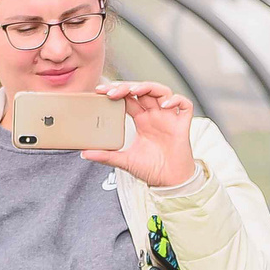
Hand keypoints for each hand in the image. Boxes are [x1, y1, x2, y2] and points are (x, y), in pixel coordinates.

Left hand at [82, 81, 197, 189]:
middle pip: (143, 91)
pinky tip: (164, 105)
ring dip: (148, 87)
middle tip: (112, 91)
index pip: (129, 98)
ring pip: (162, 92)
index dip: (117, 91)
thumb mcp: (124, 161)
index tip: (101, 92)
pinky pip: (185, 105)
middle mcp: (156, 116)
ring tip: (135, 91)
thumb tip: (84, 153)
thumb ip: (105, 156)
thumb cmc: (152, 170)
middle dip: (128, 86)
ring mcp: (169, 119)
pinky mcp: (183, 125)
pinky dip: (176, 100)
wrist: (171, 183)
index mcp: (143, 121)